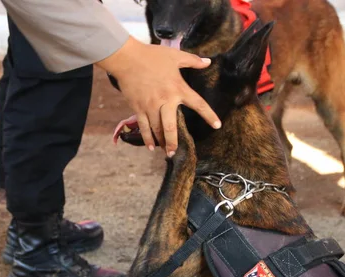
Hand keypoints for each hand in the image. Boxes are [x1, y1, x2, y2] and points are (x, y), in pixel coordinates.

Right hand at [96, 36, 220, 156]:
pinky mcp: (138, 107)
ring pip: (157, 129)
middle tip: (175, 153)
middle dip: (173, 142)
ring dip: (161, 142)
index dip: (209, 115)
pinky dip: (147, 138)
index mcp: (178, 88)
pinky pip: (143, 126)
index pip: (198, 104)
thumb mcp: (175, 55)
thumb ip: (193, 60)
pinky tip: (151, 147)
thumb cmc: (152, 55)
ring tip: (166, 152)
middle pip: (171, 127)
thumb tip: (208, 62)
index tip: (217, 126)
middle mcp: (165, 100)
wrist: (127, 58)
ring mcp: (150, 106)